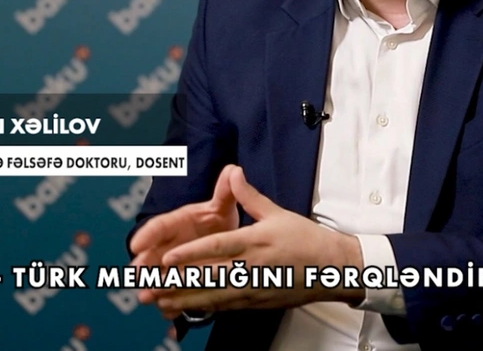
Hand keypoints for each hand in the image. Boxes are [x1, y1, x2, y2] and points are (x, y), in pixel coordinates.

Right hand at [129, 164, 239, 308]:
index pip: (159, 226)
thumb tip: (233, 170)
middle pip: (152, 255)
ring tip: (147, 297)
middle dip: (144, 265)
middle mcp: (169, 244)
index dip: (147, 235)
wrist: (223, 238)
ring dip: (152, 286)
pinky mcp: (180, 282)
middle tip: (137, 275)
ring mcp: (172, 265)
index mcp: (177, 223)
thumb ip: (224, 192)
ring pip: (158, 276)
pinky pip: (172, 294)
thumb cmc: (217, 219)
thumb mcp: (222, 206)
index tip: (137, 244)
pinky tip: (169, 312)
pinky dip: (170, 304)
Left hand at [143, 166, 364, 316]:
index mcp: (255, 242)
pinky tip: (187, 310)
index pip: (217, 248)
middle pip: (209, 278)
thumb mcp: (277, 213)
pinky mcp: (257, 301)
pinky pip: (226, 307)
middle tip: (150, 287)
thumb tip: (233, 172)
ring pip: (214, 297)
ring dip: (185, 300)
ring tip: (160, 302)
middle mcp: (252, 268)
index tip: (167, 258)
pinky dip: (204, 309)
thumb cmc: (305, 238)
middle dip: (178, 283)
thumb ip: (250, 196)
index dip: (191, 254)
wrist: (332, 268)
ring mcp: (254, 288)